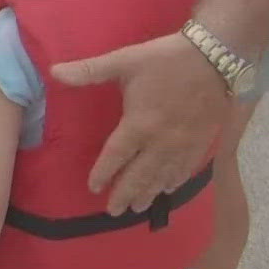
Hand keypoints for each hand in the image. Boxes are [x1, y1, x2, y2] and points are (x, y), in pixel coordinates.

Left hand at [50, 31, 228, 215]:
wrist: (215, 57)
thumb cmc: (165, 59)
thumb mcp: (123, 61)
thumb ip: (88, 70)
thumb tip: (53, 72)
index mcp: (138, 125)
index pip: (115, 157)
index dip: (103, 174)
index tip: (93, 188)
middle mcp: (160, 142)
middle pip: (139, 176)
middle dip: (125, 194)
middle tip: (114, 211)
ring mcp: (184, 145)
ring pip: (162, 177)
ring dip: (148, 193)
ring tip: (137, 207)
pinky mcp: (202, 141)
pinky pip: (186, 169)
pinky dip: (174, 181)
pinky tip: (168, 188)